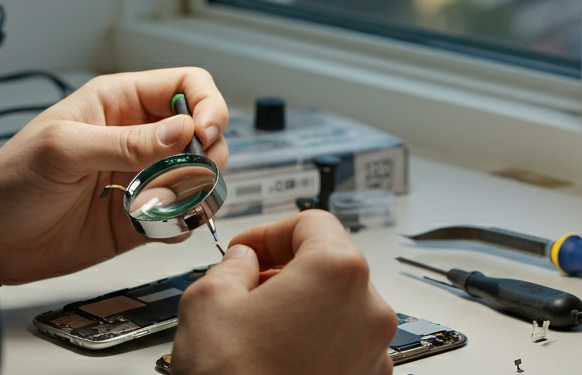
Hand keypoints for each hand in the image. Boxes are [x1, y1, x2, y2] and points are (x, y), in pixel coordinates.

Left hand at [0, 68, 227, 283]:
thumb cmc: (11, 182)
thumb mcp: (64, 150)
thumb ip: (125, 141)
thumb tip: (185, 131)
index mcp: (118, 102)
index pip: (186, 85)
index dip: (206, 105)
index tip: (204, 134)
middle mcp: (137, 136)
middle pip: (204, 131)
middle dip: (208, 152)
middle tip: (189, 174)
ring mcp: (142, 177)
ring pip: (201, 174)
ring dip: (199, 189)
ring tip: (168, 204)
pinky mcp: (142, 217)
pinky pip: (183, 215)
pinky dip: (184, 222)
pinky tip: (159, 226)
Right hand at [171, 210, 398, 374]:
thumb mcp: (207, 300)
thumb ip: (231, 265)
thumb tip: (242, 262)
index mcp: (337, 273)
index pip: (311, 222)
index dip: (269, 231)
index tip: (246, 249)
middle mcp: (369, 312)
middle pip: (330, 264)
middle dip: (285, 269)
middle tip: (245, 287)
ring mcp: (374, 354)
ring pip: (337, 307)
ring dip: (299, 308)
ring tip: (255, 329)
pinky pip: (342, 346)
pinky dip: (312, 342)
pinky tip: (272, 358)